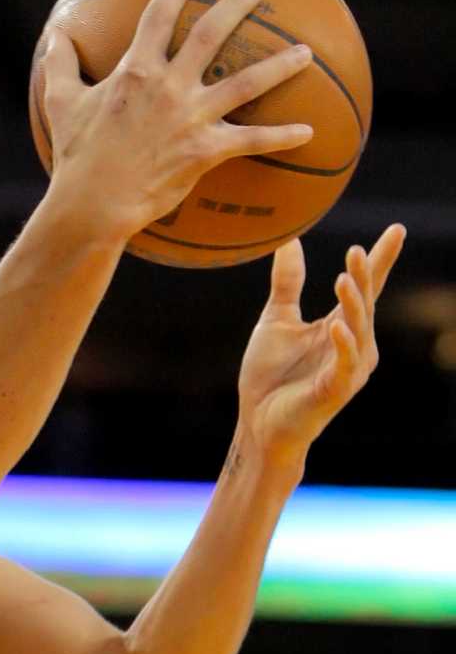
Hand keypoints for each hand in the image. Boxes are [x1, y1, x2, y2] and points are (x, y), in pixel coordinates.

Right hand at [40, 0, 316, 242]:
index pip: (160, 16)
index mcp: (136, 71)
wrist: (94, 204)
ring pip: (246, 82)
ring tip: (305, 53)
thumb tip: (54, 36)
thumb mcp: (61, 105)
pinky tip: (308, 132)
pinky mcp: (206, 151)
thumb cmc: (76, 157)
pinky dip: (281, 136)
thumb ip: (60, 66)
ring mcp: (191, 117)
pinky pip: (252, 141)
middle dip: (238, 5)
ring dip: (279, 65)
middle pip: (212, 33)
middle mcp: (170, 86)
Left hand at [236, 225, 404, 465]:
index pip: (365, 287)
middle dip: (365, 276)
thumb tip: (289, 239)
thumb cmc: (268, 378)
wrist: (256, 424)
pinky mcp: (337, 390)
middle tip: (356, 250)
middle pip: (365, 302)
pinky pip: (346, 364)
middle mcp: (353, 344)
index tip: (397, 229)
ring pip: (359, 329)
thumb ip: (288, 283)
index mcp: (340, 326)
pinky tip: (337, 326)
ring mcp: (349, 368)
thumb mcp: (276, 321)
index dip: (380, 259)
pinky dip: (344, 344)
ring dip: (354, 304)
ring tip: (344, 277)